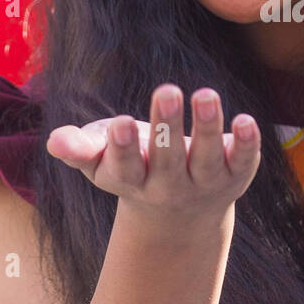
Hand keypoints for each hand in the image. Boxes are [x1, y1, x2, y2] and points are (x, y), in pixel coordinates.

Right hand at [46, 84, 260, 216]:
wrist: (180, 213)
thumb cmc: (131, 167)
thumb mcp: (100, 160)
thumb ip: (78, 149)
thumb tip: (56, 142)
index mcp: (131, 181)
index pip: (125, 168)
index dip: (123, 148)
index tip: (121, 123)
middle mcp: (168, 187)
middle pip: (168, 159)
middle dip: (168, 126)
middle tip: (167, 90)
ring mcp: (204, 183)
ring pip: (208, 159)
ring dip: (208, 128)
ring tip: (206, 94)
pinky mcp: (235, 175)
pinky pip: (243, 161)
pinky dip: (247, 144)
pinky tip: (246, 120)